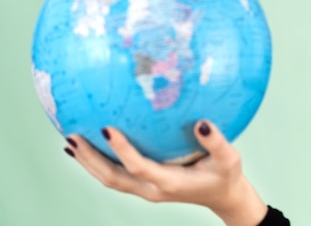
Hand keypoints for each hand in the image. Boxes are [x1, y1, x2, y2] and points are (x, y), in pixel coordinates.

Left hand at [64, 120, 267, 225]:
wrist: (225, 197)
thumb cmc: (227, 176)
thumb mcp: (229, 159)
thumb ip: (216, 142)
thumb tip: (202, 121)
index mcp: (169, 182)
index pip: (137, 166)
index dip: (121, 149)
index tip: (106, 128)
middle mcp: (152, 189)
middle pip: (112, 178)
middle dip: (90, 159)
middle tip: (72, 136)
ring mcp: (147, 190)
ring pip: (110, 180)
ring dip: (89, 163)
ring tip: (71, 142)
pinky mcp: (146, 186)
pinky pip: (116, 177)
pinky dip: (99, 165)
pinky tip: (90, 150)